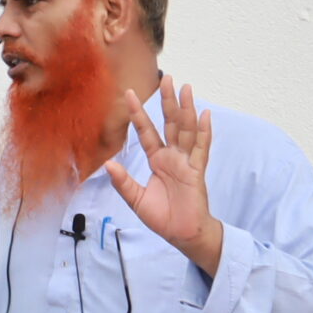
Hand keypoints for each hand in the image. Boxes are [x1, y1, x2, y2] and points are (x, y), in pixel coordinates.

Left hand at [103, 75, 223, 274]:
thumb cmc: (162, 217)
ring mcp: (186, 162)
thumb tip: (108, 163)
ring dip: (186, 109)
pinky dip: (203, 132)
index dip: (139, 114)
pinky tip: (204, 115)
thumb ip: (123, 182)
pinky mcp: (197, 171)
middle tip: (167, 78)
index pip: (146, 132)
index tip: (130, 94)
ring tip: (186, 88)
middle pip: (169, 123)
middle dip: (167, 101)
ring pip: (186, 130)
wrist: (181, 234)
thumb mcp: (136, 199)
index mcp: (157, 160)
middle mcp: (172, 156)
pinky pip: (200, 149)